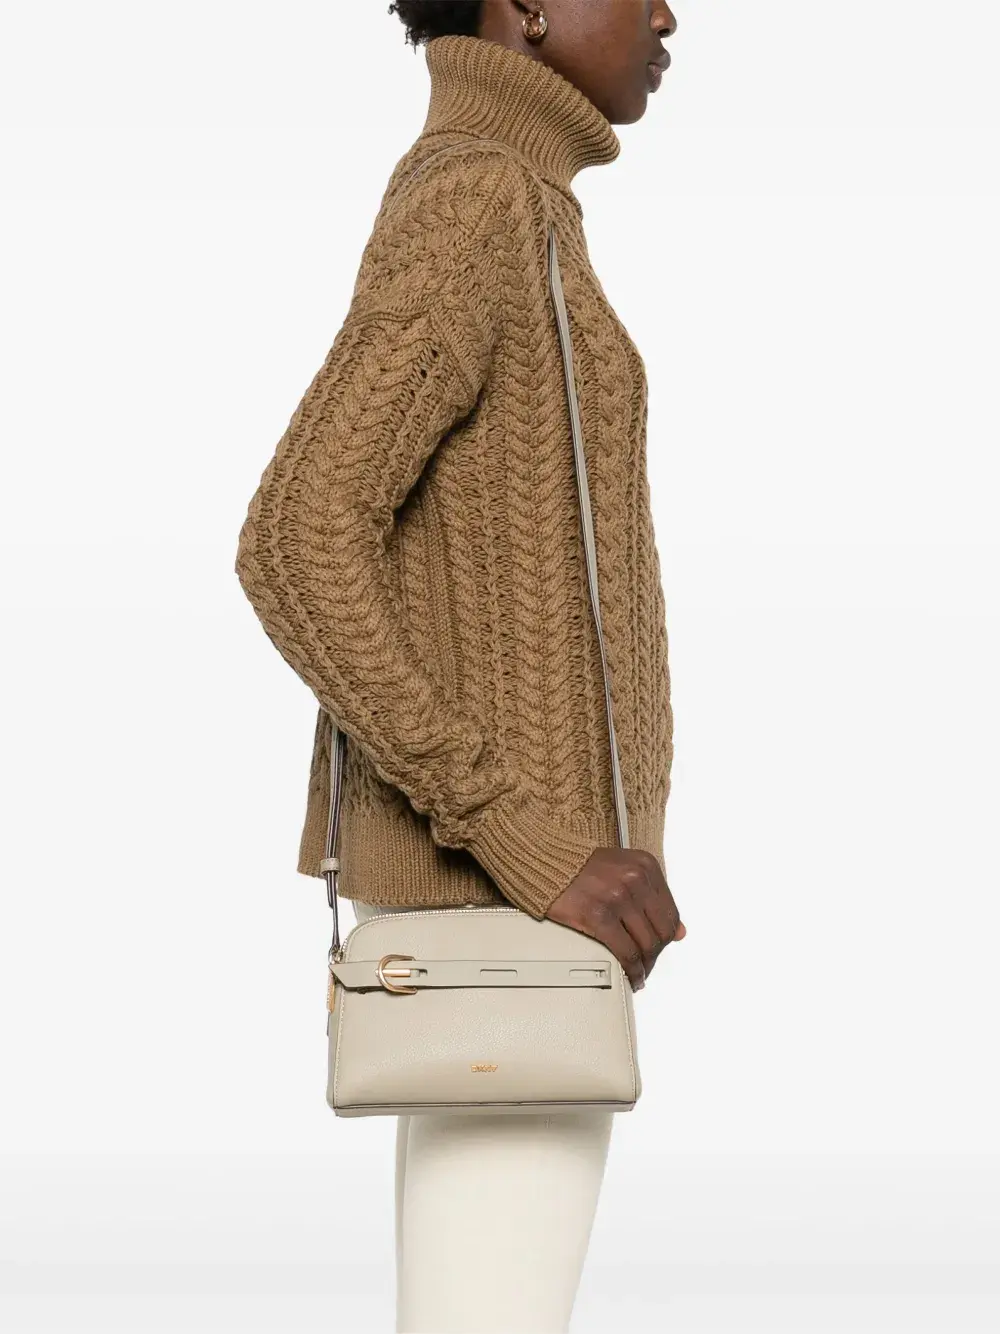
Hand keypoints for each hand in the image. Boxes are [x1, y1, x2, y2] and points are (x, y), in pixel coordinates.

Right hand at [545, 848, 685, 991]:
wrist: (545, 861)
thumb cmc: (580, 866)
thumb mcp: (624, 869)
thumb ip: (652, 896)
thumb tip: (680, 931)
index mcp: (645, 866)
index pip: (670, 912)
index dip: (666, 937)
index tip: (657, 947)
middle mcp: (635, 880)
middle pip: (661, 931)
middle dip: (655, 954)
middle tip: (646, 964)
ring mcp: (618, 898)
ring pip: (646, 944)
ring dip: (644, 965)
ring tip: (637, 972)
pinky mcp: (598, 915)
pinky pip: (625, 952)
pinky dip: (631, 970)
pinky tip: (629, 975)